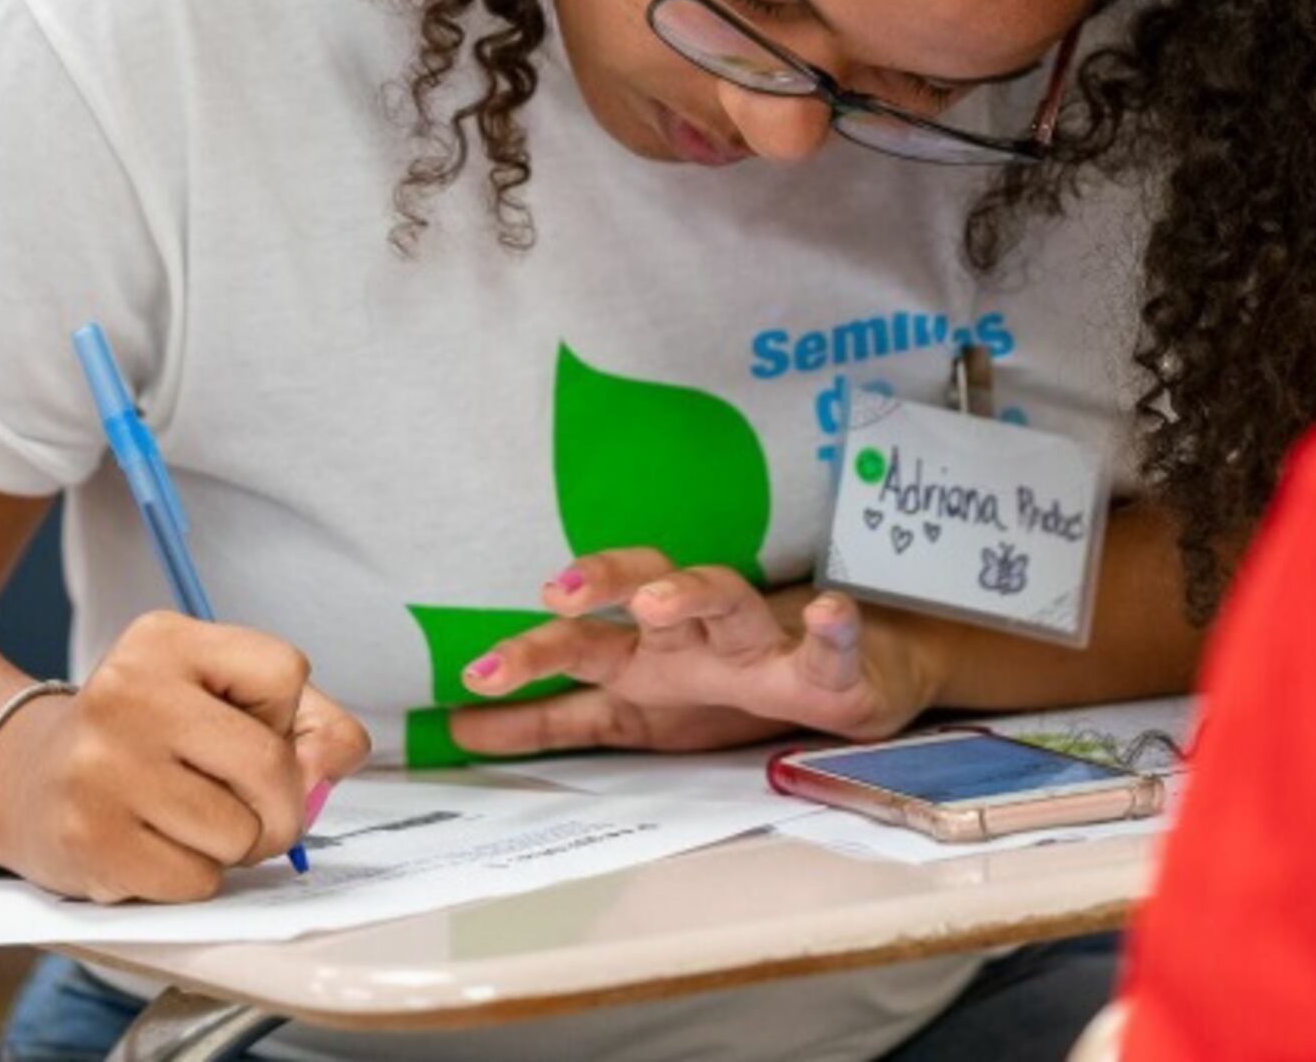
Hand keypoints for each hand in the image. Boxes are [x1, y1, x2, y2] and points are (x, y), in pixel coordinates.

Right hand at [0, 612, 369, 903]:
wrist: (27, 780)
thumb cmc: (150, 738)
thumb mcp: (221, 696)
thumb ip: (305, 721)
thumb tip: (338, 760)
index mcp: (164, 640)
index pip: (285, 670)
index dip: (286, 714)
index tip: (247, 726)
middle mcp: (125, 693)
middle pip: (270, 763)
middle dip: (280, 802)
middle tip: (248, 807)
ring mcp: (101, 769)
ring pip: (239, 831)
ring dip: (233, 843)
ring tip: (187, 820)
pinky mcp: (90, 841)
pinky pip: (197, 880)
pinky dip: (193, 876)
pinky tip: (154, 846)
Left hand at [447, 548, 941, 756]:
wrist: (854, 679)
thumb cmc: (735, 686)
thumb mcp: (634, 714)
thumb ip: (552, 721)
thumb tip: (461, 729)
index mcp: (654, 655)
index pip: (585, 639)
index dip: (532, 653)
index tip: (475, 674)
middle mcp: (702, 637)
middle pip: (646, 593)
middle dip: (601, 586)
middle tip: (556, 594)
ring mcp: (768, 645)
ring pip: (728, 600)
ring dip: (693, 593)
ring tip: (658, 602)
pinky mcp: (834, 672)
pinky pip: (833, 648)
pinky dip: (832, 630)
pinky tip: (828, 615)